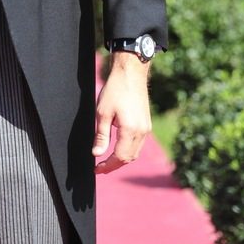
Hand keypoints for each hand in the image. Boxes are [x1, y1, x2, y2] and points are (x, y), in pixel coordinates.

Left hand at [93, 54, 151, 173]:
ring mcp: (146, 128)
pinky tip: (117, 149)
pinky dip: (128, 150)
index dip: (108, 166)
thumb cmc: (115, 90)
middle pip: (129, 158)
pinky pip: (138, 144)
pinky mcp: (146, 124)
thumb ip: (101, 136)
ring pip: (135, 152)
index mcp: (130, 130)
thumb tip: (97, 154)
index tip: (97, 169)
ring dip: (122, 159)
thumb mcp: (102, 113)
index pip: (120, 157)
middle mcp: (142, 131)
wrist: (131, 74)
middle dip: (115, 165)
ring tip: (107, 161)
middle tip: (100, 168)